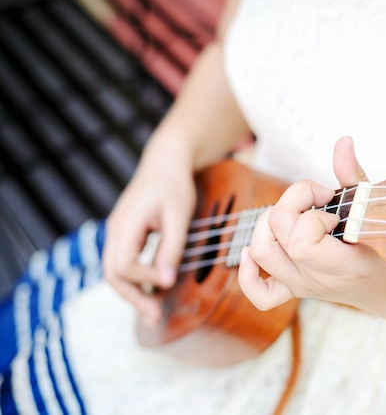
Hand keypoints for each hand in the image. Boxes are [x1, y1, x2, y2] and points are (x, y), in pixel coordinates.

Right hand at [102, 138, 196, 325]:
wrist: (165, 162)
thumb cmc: (174, 185)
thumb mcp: (178, 215)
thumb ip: (171, 247)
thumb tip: (165, 281)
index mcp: (126, 223)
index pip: (123, 264)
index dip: (144, 278)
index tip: (169, 282)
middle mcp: (115, 230)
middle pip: (112, 273)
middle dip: (133, 297)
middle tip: (155, 317)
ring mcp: (118, 233)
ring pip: (115, 271)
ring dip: (133, 293)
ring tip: (154, 312)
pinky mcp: (126, 235)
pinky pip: (124, 263)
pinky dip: (136, 280)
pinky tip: (153, 292)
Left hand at [238, 136, 385, 309]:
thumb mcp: (375, 209)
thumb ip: (354, 175)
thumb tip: (343, 141)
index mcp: (343, 265)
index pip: (302, 244)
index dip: (311, 217)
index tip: (332, 209)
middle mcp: (315, 279)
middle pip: (275, 238)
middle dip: (292, 206)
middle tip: (318, 202)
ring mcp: (301, 286)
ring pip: (262, 253)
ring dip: (270, 224)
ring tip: (297, 214)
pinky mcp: (292, 290)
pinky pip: (260, 293)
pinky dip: (249, 271)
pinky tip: (254, 250)